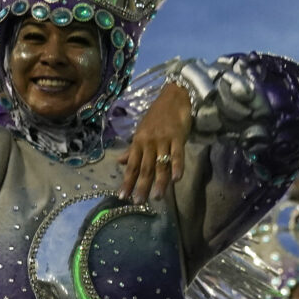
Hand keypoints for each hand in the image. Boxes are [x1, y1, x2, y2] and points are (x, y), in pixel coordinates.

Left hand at [118, 81, 191, 201]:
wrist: (174, 96)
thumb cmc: (158, 116)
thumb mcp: (142, 132)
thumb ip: (133, 149)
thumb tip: (120, 162)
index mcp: (139, 142)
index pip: (131, 165)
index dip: (127, 181)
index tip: (122, 196)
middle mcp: (149, 142)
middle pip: (144, 168)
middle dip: (140, 186)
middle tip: (138, 202)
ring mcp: (163, 140)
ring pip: (160, 164)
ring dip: (158, 181)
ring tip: (157, 197)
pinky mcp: (178, 137)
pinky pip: (177, 154)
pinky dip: (177, 166)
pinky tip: (176, 179)